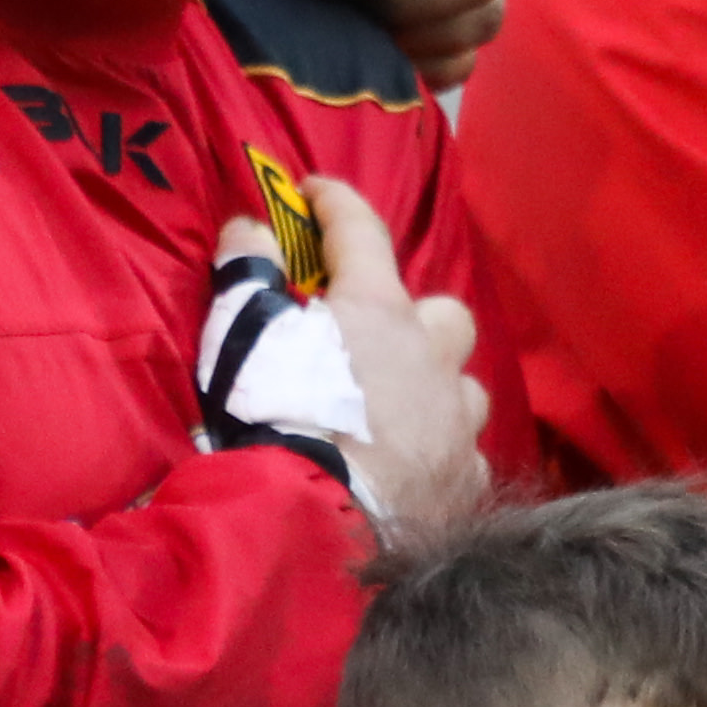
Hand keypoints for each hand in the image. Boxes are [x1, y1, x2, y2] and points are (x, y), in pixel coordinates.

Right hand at [211, 184, 488, 541]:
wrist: (315, 517)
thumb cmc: (277, 412)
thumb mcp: (242, 333)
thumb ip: (246, 273)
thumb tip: (250, 225)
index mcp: (378, 310)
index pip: (361, 232)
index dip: (335, 202)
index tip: (313, 190)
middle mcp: (431, 356)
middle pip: (447, 317)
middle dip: (419, 322)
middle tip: (377, 341)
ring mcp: (455, 422)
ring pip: (462, 390)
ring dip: (434, 393)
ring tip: (398, 414)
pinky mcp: (463, 481)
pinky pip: (461, 458)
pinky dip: (438, 458)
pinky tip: (410, 474)